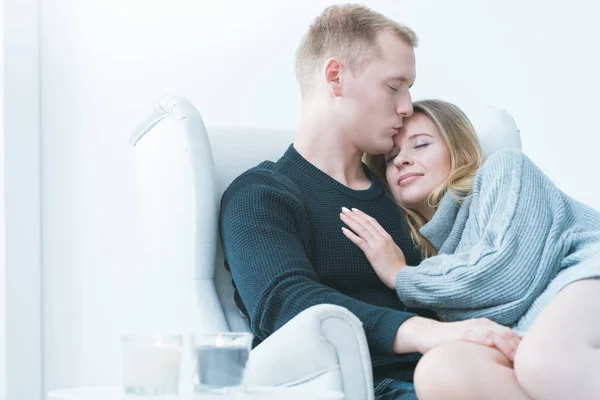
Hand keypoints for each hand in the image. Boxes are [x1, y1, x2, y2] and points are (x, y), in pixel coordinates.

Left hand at [340, 207, 405, 288]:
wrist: (400, 275)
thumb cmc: (398, 266)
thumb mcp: (394, 250)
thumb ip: (388, 243)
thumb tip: (383, 240)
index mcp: (387, 236)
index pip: (372, 222)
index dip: (362, 215)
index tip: (354, 210)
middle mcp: (381, 238)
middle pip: (365, 223)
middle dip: (353, 215)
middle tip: (344, 209)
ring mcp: (376, 245)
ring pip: (361, 229)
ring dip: (350, 221)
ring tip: (342, 216)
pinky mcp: (371, 253)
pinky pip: (359, 241)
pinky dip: (350, 234)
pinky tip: (343, 230)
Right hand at [395, 316, 520, 361]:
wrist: (427, 334)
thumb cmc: (452, 342)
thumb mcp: (474, 342)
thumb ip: (488, 347)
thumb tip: (505, 362)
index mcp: (488, 327)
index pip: (511, 335)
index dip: (522, 346)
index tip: (530, 359)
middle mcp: (483, 325)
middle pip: (508, 334)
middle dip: (519, 347)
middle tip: (528, 363)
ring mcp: (473, 327)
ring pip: (496, 334)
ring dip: (508, 345)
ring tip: (517, 358)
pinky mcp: (462, 332)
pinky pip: (478, 334)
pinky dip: (487, 339)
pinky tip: (493, 345)